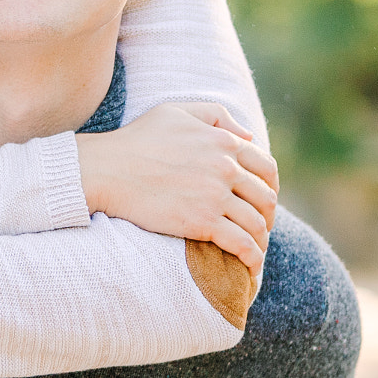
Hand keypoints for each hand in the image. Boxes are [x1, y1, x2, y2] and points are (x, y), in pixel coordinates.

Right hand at [77, 103, 278, 274]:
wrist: (107, 169)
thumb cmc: (136, 139)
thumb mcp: (177, 111)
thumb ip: (217, 116)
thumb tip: (248, 136)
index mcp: (224, 142)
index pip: (266, 168)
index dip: (270, 187)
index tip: (262, 200)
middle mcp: (226, 168)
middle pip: (265, 198)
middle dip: (267, 216)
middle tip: (259, 228)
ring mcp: (215, 196)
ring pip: (257, 224)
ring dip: (261, 240)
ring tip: (254, 249)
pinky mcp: (202, 222)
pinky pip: (241, 244)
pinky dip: (253, 257)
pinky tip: (250, 266)